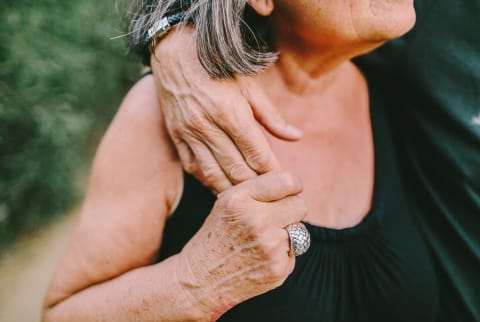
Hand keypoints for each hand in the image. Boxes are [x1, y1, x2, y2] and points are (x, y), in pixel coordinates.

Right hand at [151, 27, 301, 192]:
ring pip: (214, 175)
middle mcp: (208, 126)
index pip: (257, 155)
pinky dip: (210, 182)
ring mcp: (189, 134)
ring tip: (250, 200)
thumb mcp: (250, 85)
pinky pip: (194, 168)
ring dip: (234, 190)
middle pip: (237, 170)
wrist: (175, 52)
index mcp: (231, 112)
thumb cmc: (219, 67)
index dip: (273, 173)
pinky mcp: (177, 137)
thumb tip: (296, 137)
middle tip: (272, 196)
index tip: (285, 183)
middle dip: (257, 187)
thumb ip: (272, 116)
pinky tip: (223, 188)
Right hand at [176, 170, 306, 319]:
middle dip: (290, 210)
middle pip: (299, 205)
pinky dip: (283, 254)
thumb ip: (258, 189)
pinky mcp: (278, 268)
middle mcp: (256, 220)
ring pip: (300, 229)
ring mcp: (269, 246)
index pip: (287, 181)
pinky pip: (296, 252)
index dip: (293, 186)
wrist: (200, 278)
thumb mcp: (226, 202)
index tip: (292, 191)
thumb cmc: (217, 236)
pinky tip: (262, 257)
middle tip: (273, 219)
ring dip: (287, 233)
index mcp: (240, 199)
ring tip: (262, 241)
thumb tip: (295, 185)